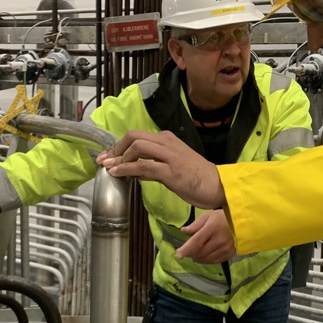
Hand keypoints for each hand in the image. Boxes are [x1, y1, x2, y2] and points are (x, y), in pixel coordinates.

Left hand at [96, 130, 224, 208]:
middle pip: (133, 136)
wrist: (218, 186)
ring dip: (119, 157)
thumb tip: (135, 171)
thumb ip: (153, 167)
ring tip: (108, 167)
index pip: (137, 136)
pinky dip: (127, 168)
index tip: (107, 156)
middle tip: (104, 160)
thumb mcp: (171, 169)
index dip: (118, 145)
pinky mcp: (170, 171)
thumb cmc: (196, 179)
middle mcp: (167, 143)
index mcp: (167, 140)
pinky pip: (143, 166)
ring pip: (137, 147)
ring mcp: (169, 156)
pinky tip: (117, 173)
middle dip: (115, 148)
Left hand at [177, 209, 234, 262]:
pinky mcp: (229, 254)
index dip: (186, 249)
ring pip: (206, 258)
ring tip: (193, 255)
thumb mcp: (207, 216)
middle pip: (200, 252)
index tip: (177, 255)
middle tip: (186, 252)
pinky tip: (203, 258)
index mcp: (212, 228)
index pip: (196, 241)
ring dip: (197, 258)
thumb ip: (195, 225)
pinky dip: (206, 260)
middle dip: (190, 254)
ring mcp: (225, 248)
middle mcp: (218, 240)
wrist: (243, 223)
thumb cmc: (223, 217)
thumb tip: (183, 231)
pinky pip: (215, 261)